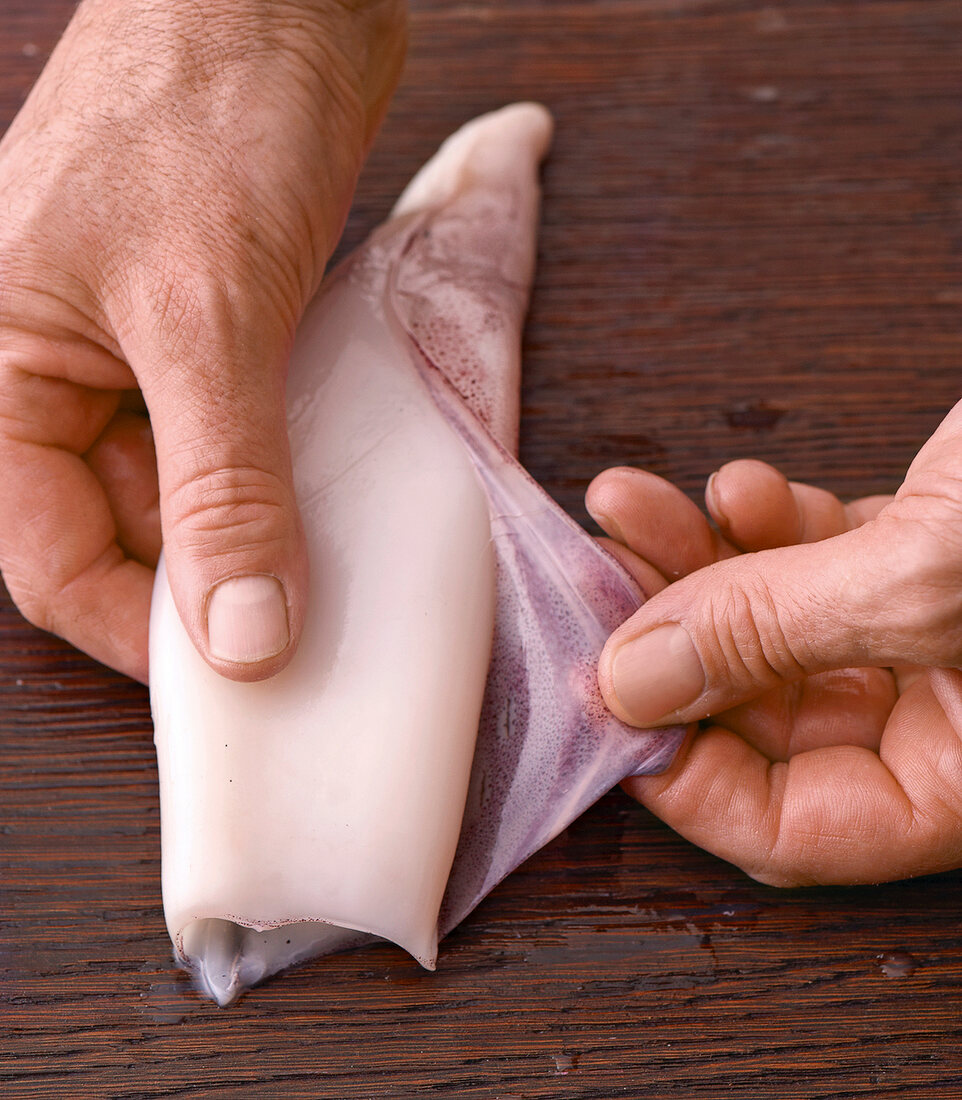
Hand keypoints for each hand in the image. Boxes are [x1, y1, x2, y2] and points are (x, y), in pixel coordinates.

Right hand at [0, 0, 405, 682]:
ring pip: (184, 495)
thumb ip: (224, 482)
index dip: (139, 630)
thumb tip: (241, 631)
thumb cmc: (209, 110)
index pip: (49, 555)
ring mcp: (138, 359)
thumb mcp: (208, 317)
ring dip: (254, 539)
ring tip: (326, 584)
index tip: (233, 679)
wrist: (283, 0)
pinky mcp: (212, 338)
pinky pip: (236, 444)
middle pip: (119, 535)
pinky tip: (333, 511)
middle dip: (204, 590)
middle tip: (293, 642)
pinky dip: (281, 483)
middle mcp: (57, 375)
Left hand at [588, 405, 961, 884]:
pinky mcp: (922, 560)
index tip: (602, 703)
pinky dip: (760, 526)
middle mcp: (947, 726)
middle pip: (755, 716)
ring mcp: (931, 641)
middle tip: (593, 582)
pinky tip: (734, 487)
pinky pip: (809, 565)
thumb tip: (631, 682)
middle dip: (665, 641)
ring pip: (768, 629)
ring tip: (625, 508)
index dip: (682, 776)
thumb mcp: (931, 579)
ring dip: (692, 566)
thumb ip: (773, 634)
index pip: (792, 829)